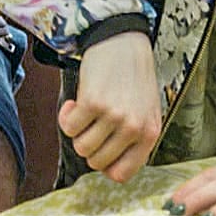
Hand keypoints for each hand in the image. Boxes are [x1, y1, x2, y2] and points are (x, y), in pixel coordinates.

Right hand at [60, 31, 161, 182]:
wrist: (122, 42)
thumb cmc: (133, 76)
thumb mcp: (146, 112)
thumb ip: (134, 140)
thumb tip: (110, 167)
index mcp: (149, 134)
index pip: (122, 174)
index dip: (104, 166)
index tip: (99, 151)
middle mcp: (133, 128)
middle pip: (96, 161)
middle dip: (87, 146)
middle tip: (89, 127)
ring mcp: (113, 116)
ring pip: (81, 147)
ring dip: (76, 132)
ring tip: (83, 114)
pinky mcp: (92, 102)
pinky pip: (69, 127)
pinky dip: (65, 117)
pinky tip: (73, 103)